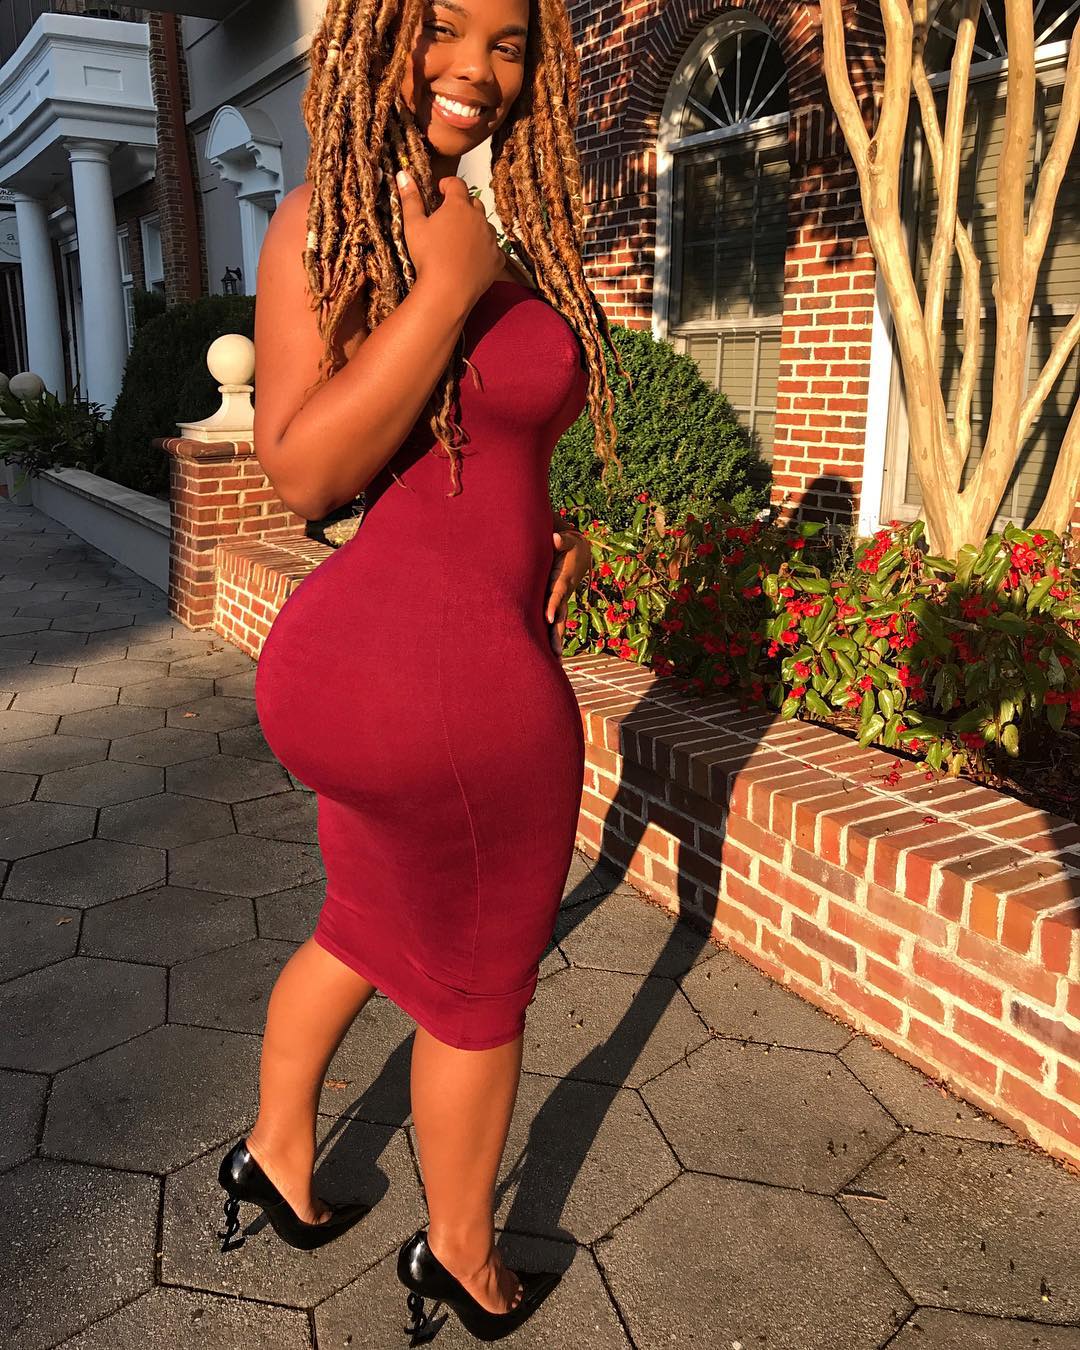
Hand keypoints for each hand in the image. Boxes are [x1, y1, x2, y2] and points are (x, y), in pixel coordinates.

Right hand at [395, 170, 505, 309]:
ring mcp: (490, 239)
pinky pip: (492, 249)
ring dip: (474, 228)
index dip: (447, 185)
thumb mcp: (413, 226)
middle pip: (473, 203)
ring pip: (484, 226)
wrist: (447, 291)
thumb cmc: (428, 257)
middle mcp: (479, 218)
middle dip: (462, 206)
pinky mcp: (497, 259)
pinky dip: (483, 250)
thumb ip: (410, 198)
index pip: (456, 184)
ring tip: (459, 241)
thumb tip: (403, 174)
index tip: (439, 191)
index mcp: (458, 206)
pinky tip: (470, 259)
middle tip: (448, 219)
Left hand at [545, 528, 591, 656]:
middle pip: (560, 618)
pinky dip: (552, 638)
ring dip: (556, 643)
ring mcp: (561, 601)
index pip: (556, 595)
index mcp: (563, 581)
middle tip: (555, 653)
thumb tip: (555, 538)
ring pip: (558, 625)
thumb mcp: (567, 540)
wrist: (581, 552)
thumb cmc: (570, 545)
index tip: (548, 618)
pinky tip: (550, 656)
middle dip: (557, 635)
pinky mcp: (557, 604)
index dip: (552, 606)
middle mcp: (563, 595)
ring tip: (554, 664)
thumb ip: (561, 540)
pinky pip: (554, 623)